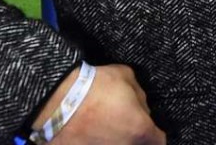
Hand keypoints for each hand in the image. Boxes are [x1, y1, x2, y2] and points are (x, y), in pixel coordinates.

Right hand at [32, 64, 165, 143]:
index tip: (149, 129)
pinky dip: (95, 142)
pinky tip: (90, 136)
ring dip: (115, 140)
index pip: (159, 141)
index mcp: (141, 130)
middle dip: (134, 138)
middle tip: (124, 127)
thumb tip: (140, 105)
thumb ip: (139, 96)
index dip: (154, 134)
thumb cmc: (94, 87)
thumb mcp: (127, 77)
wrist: (56, 102)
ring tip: (105, 131)